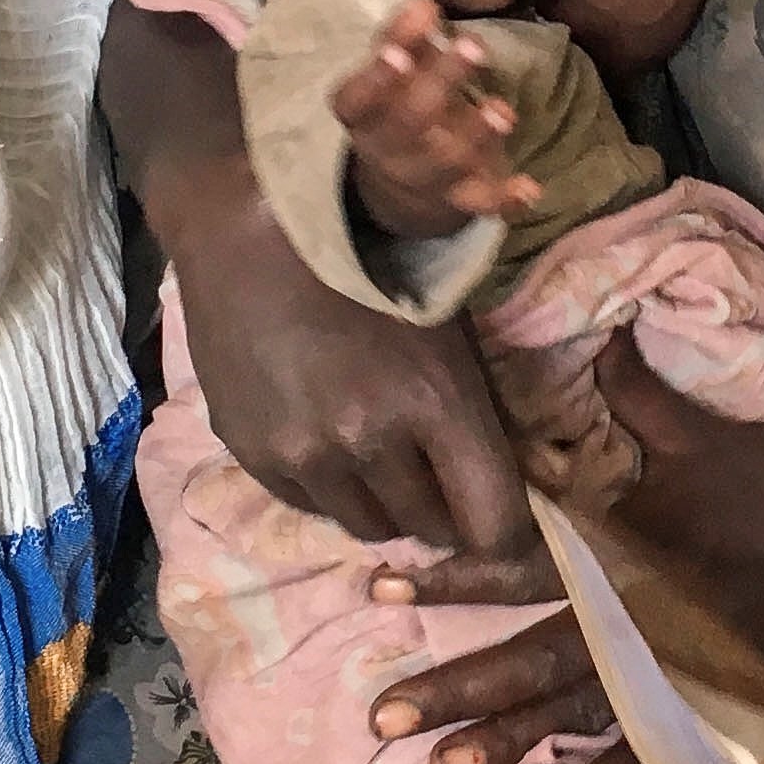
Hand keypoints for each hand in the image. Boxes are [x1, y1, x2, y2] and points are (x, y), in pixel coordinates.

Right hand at [111, 0, 540, 555]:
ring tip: (379, 456)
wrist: (248, 227)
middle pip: (429, 530)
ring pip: (368, 527)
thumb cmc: (369, 260)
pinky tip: (326, 438)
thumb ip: (476, 412)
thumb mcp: (447, 326)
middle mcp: (369, 441)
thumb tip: (515, 484)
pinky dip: (331, 488)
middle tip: (436, 473)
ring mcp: (305, 453)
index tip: (502, 522)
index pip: (493, 524)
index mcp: (435, 401)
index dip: (506, 536)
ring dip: (385, 504)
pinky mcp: (252, 453)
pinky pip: (311, 506)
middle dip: (443, 509)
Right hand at [331, 0, 535, 239]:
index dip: (375, 80)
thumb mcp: (394, 74)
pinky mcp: (460, 200)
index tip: (398, 53)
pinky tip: (530, 187)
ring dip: (477, 135)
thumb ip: (406, 39)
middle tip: (475, 45)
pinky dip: (506, 198)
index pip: (358, 99)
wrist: (402, 186)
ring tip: (503, 110)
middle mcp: (388, 150)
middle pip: (409, 122)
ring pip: (446, 162)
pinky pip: (482, 203)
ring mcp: (425, 179)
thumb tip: (423, 2)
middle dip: (442, 83)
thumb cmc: (399, 107)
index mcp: (363, 115)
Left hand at [378, 336, 763, 763]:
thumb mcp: (701, 430)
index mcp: (632, 550)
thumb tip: (600, 332)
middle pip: (536, 661)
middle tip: (383, 720)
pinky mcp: (716, 691)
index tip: (382, 583)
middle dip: (459, 692)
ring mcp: (681, 664)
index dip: (454, 573)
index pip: (526, 564)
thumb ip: (635, 391)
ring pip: (581, 713)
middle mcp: (646, 617)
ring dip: (513, 744)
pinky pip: (658, 743)